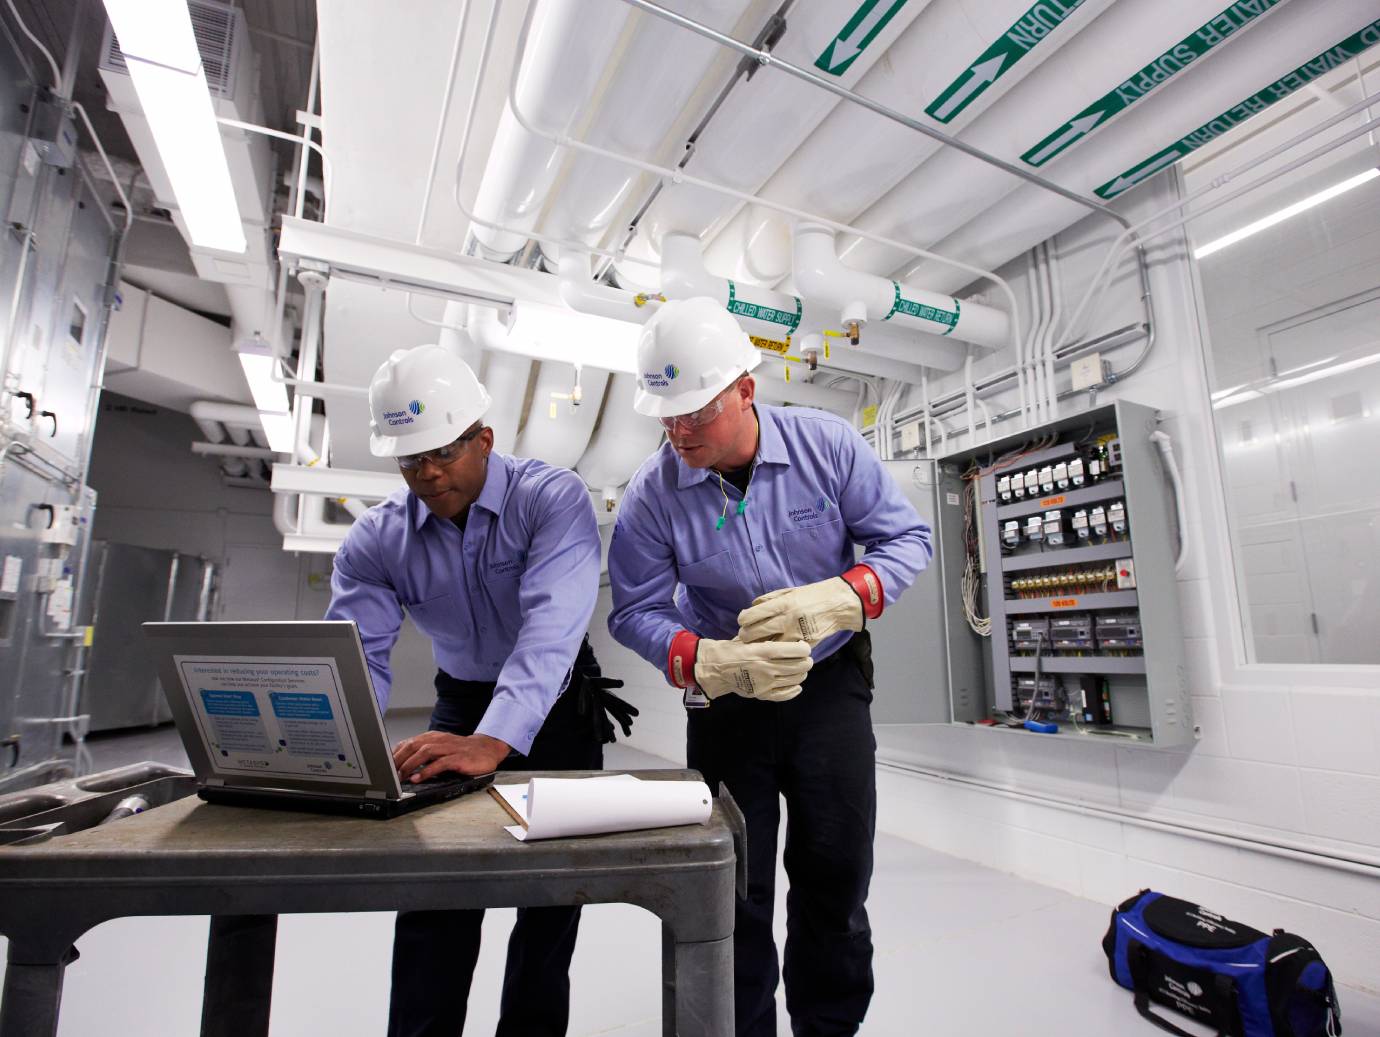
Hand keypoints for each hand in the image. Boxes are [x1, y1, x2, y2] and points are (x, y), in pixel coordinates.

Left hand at [392, 731, 509, 781]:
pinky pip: (440, 763)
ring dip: (410, 765)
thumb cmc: (462, 751)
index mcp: (432, 737)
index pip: (408, 743)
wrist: (486, 749)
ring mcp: (449, 748)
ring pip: (424, 752)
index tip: (384, 765)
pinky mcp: (458, 757)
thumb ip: (423, 754)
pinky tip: (419, 778)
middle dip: (398, 759)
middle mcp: (439, 740)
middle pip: (413, 745)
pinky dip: (427, 771)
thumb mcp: (440, 749)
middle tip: (389, 773)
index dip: (394, 754)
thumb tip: (402, 764)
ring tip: (401, 776)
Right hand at [693, 637, 811, 702]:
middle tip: (806, 658)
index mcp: (763, 651)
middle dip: (806, 661)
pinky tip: (797, 685)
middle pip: (799, 666)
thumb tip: (788, 632)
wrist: (715, 668)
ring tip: (800, 669)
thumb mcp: (749, 638)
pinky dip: (794, 690)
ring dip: (801, 674)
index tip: (804, 646)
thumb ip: (766, 637)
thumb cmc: (733, 649)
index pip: (795, 650)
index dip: (804, 648)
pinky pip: (785, 695)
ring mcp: (765, 683)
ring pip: (795, 679)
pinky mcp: (762, 694)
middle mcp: (766, 668)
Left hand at [737, 577, 862, 645]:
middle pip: (755, 633)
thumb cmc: (814, 595)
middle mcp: (786, 619)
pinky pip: (786, 652)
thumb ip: (770, 598)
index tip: (742, 622)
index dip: (743, 620)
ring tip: (756, 646)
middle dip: (746, 636)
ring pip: (768, 646)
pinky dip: (778, 652)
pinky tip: (773, 651)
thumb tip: (752, 606)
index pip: (752, 615)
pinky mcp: (804, 644)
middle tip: (745, 637)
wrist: (839, 604)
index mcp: (782, 604)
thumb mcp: (791, 591)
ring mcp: (796, 634)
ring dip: (760, 647)